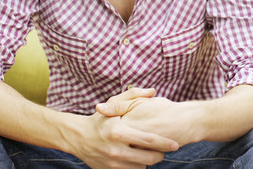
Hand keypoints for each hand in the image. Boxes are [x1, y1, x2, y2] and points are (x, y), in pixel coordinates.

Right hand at [64, 87, 178, 168]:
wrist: (77, 137)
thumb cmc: (99, 119)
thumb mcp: (113, 103)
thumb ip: (133, 95)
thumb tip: (153, 91)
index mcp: (119, 132)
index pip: (149, 140)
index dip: (165, 143)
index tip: (175, 144)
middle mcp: (116, 149)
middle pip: (149, 158)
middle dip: (160, 155)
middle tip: (163, 150)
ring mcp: (112, 163)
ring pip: (141, 167)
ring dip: (147, 161)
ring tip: (147, 152)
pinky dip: (136, 166)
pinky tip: (136, 157)